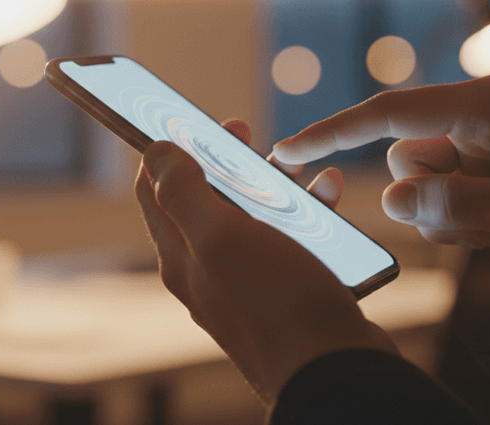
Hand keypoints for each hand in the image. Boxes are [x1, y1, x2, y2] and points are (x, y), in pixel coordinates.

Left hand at [135, 120, 397, 403]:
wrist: (335, 370)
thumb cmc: (276, 303)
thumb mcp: (221, 236)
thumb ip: (183, 192)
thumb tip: (154, 151)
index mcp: (182, 256)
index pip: (154, 191)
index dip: (166, 149)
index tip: (190, 120)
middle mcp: (211, 269)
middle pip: (208, 198)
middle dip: (226, 159)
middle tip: (245, 130)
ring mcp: (251, 280)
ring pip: (256, 214)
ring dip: (275, 182)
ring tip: (300, 163)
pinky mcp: (291, 288)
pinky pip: (293, 236)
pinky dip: (309, 211)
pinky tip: (331, 193)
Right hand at [272, 75, 489, 285]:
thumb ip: (458, 208)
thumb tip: (388, 199)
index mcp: (484, 105)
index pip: (387, 113)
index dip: (331, 132)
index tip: (283, 150)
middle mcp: (477, 113)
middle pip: (406, 158)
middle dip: (429, 199)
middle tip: (488, 222)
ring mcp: (485, 139)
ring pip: (427, 183)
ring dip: (455, 216)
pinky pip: (452, 195)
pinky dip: (474, 220)